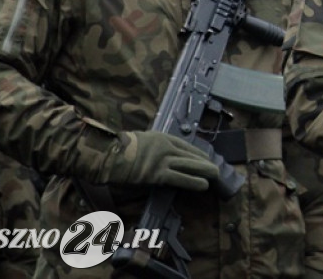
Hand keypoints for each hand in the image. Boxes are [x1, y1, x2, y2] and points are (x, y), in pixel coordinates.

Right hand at [96, 131, 219, 191]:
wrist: (107, 154)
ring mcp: (162, 160)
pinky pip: (180, 178)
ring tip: (216, 175)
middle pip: (190, 154)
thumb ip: (152, 147)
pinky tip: (203, 185)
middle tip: (215, 168)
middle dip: (204, 162)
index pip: (185, 145)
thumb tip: (161, 157)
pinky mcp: (157, 174)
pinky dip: (193, 182)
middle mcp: (165, 147)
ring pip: (189, 165)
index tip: (206, 158)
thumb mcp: (139, 141)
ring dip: (204, 171)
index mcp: (160, 137)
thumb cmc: (118, 149)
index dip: (197, 153)